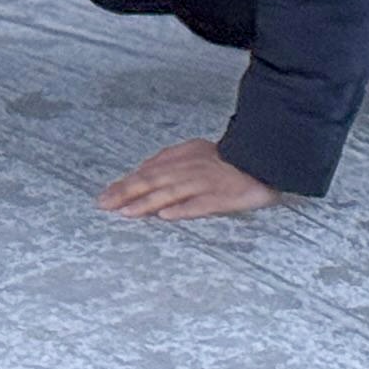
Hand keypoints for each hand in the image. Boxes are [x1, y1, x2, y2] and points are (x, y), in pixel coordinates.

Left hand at [95, 140, 282, 221]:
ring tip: (126, 212)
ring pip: (171, 193)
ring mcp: (205, 183)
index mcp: (183, 157)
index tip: (106, 195)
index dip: (125, 183)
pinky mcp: (223, 197)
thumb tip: (144, 170)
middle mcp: (189, 169)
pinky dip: (183, 210)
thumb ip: (170, 161)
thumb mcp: (195, 151)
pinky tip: (167, 216)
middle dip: (126, 193)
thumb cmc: (230, 157)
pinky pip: (201, 204)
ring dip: (146, 203)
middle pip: (153, 181)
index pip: (147, 171)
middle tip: (104, 205)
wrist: (264, 157)